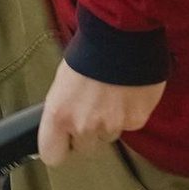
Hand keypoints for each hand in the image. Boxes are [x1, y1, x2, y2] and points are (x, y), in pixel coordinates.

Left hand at [35, 61, 164, 163]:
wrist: (122, 35)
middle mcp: (83, 125)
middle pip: (85, 148)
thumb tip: (64, 122)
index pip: (52, 154)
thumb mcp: (63, 81)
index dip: (59, 148)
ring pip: (108, 136)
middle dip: (88, 134)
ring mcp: (112, 125)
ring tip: (111, 95)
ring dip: (109, 123)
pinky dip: (129, 113)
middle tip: (92, 110)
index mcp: (59, 114)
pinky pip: (130, 126)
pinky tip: (127, 92)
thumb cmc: (89, 51)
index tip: (64, 141)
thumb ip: (63, 109)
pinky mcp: (136, 121)